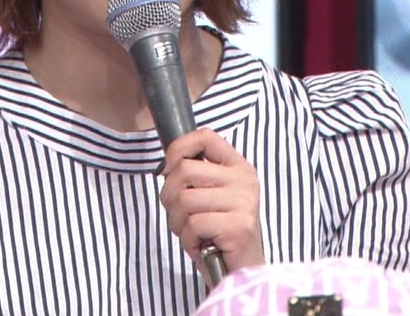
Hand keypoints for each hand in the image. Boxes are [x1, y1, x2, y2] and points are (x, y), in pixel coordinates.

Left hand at [159, 128, 264, 273]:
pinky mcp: (239, 226)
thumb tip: (165, 166)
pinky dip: (188, 240)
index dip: (178, 149)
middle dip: (169, 197)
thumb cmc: (218, 235)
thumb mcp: (207, 197)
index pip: (205, 137)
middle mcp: (244, 180)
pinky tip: (201, 246)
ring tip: (192, 233)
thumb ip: (193, 176)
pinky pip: (193, 224)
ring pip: (185, 199)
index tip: (168, 170)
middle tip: (180, 217)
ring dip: (178, 222)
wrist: (241, 272)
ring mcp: (244, 202)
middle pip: (185, 170)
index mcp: (238, 168)